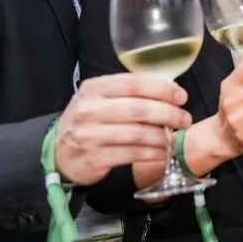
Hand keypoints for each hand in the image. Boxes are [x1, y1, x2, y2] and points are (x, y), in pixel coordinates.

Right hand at [55, 73, 190, 185]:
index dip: (162, 89)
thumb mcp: (100, 99)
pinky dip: (153, 153)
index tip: (181, 96)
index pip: (134, 83)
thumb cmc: (89, 122)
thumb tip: (169, 89)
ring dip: (162, 137)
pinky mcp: (94, 158)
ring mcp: (90, 135)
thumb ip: (128, 92)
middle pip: (139, 109)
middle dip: (169, 114)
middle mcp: (90, 110)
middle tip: (184, 119)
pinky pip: (132, 154)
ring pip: (138, 134)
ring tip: (173, 139)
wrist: (58, 153)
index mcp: (94, 88)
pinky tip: (161, 152)